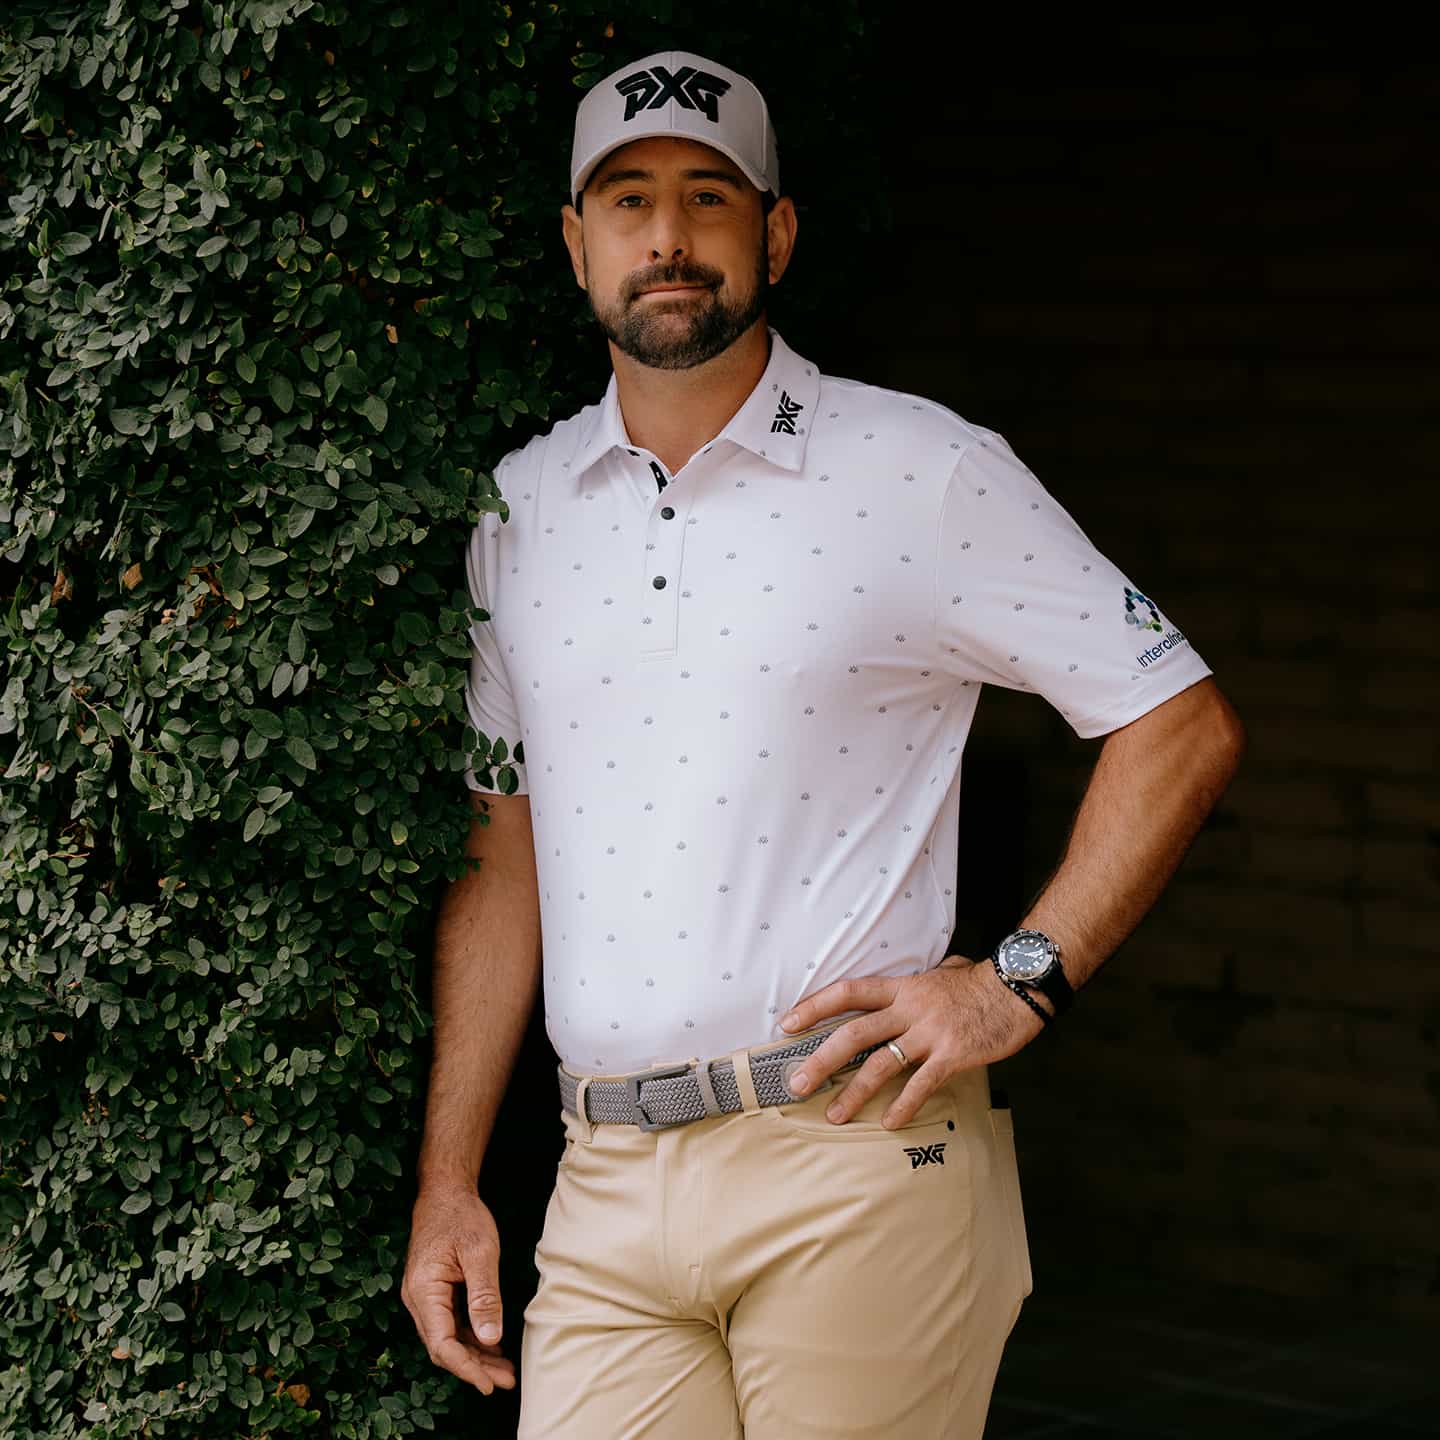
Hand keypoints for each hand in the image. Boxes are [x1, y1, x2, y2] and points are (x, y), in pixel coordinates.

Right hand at [401, 1185, 516, 1395]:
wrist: (445, 1192)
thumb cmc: (461, 1216)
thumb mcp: (479, 1253)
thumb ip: (485, 1296)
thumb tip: (492, 1339)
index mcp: (424, 1290)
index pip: (442, 1343)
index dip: (466, 1368)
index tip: (489, 1384)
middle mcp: (417, 1299)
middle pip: (444, 1347)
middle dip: (474, 1367)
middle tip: (505, 1381)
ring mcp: (424, 1297)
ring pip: (448, 1338)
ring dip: (475, 1355)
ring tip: (505, 1369)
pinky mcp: (434, 1293)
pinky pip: (450, 1323)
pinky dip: (471, 1337)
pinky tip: (493, 1345)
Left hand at [777, 954, 1048, 1127]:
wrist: (1018, 989)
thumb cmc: (981, 983)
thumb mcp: (944, 972)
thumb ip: (925, 978)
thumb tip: (930, 971)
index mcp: (902, 988)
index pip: (849, 993)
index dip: (815, 1006)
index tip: (788, 1022)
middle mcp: (909, 1009)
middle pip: (854, 1034)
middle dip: (821, 1060)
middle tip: (797, 1083)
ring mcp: (929, 1033)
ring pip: (880, 1064)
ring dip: (854, 1092)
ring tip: (835, 1114)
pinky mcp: (952, 1054)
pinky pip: (920, 1084)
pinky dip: (903, 1105)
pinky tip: (888, 1122)